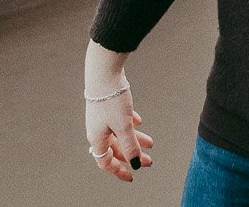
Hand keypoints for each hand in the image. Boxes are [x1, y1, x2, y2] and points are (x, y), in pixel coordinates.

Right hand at [85, 43, 154, 180]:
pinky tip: (139, 122)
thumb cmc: (111, 100)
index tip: (132, 176)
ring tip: (151, 142)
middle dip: (133, 155)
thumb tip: (136, 164)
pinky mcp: (107, 104)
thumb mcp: (124, 126)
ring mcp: (102, 117)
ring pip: (119, 134)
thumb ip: (130, 146)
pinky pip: (119, 119)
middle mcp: (98, 129)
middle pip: (116, 149)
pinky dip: (129, 124)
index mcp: (97, 138)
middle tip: (149, 160)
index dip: (119, 171)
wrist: (104, 72)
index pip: (106, 162)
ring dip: (135, 140)